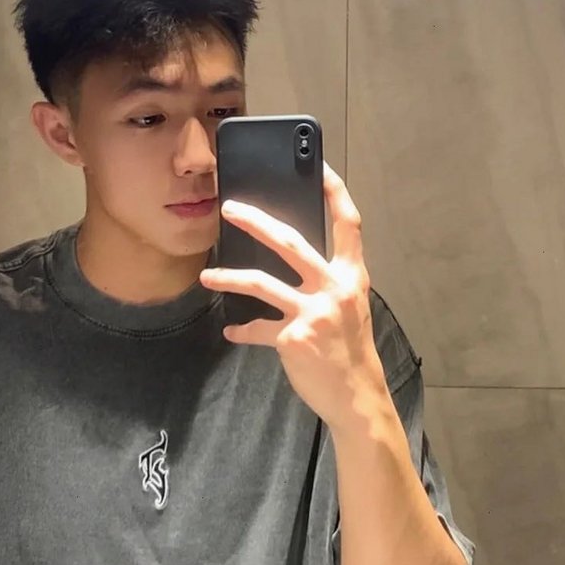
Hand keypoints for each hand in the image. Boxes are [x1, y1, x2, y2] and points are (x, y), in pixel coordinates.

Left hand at [199, 161, 387, 431]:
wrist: (357, 397)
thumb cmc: (350, 349)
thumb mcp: (348, 306)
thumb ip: (326, 280)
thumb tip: (289, 256)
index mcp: (352, 276)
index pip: (348, 224)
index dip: (335, 192)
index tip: (320, 167)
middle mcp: (335, 289)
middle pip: (290, 242)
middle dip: (256, 221)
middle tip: (229, 209)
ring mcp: (313, 313)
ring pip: (261, 283)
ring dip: (228, 277)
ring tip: (207, 276)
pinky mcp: (293, 339)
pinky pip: (258, 328)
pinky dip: (243, 330)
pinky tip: (232, 331)